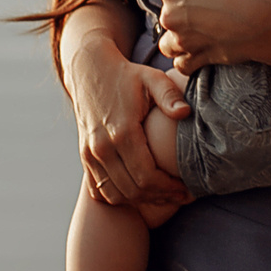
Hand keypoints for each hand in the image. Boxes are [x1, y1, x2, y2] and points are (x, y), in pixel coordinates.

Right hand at [68, 43, 189, 206]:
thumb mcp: (152, 78)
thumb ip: (170, 95)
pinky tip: (139, 190)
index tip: (186, 188)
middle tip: (180, 196)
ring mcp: (90, 153)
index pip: (146, 176)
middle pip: (133, 190)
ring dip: (140, 201)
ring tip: (162, 195)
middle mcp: (102, 147)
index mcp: (122, 131)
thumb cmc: (127, 75)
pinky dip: (120, 196)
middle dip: (160, 198)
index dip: (168, 189)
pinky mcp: (84, 155)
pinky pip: (100, 189)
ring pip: (115, 195)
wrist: (89, 69)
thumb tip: (186, 113)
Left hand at [154, 0, 270, 73]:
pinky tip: (199, 54)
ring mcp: (182, 39)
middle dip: (181, 17)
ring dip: (179, 42)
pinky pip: (182, 64)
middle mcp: (170, 14)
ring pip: (168, 44)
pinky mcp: (196, 58)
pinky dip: (188, 62)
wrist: (265, 18)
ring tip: (197, 36)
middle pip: (168, 16)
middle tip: (205, 15)